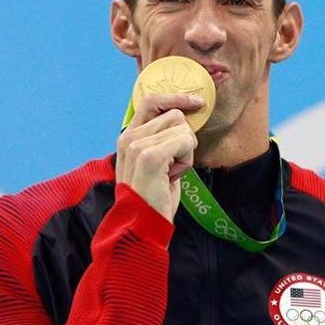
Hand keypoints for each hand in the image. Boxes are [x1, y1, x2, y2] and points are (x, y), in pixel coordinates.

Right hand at [116, 93, 203, 221]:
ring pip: (182, 128)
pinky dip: (187, 160)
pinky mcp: (150, 156)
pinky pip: (185, 141)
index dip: (176, 98)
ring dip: (186, 152)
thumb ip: (162, 138)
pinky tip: (173, 176)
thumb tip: (185, 116)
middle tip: (173, 165)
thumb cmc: (154, 197)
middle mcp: (128, 138)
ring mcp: (137, 146)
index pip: (151, 101)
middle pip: (174, 114)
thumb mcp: (156, 162)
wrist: (143, 227)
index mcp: (128, 137)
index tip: (196, 102)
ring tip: (170, 173)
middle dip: (184, 139)